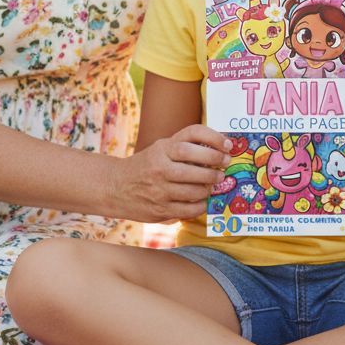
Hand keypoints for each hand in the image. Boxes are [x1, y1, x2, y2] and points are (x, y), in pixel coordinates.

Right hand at [112, 124, 230, 222]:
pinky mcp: (160, 209)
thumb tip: (220, 149)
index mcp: (162, 148)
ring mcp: (159, 190)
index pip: (192, 135)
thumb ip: (185, 146)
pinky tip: (202, 199)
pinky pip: (189, 209)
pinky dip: (200, 205)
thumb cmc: (147, 165)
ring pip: (194, 190)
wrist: (116, 187)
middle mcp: (160, 167)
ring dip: (209, 188)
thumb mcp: (161, 148)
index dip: (214, 138)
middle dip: (215, 167)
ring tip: (213, 184)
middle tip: (224, 168)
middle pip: (195, 166)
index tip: (228, 145)